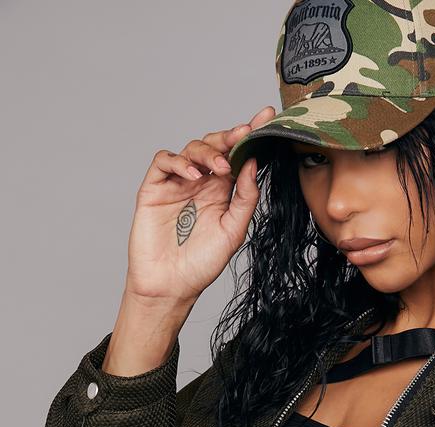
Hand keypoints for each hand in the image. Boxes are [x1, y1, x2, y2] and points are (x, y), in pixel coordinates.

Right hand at [123, 106, 277, 307]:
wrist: (171, 286)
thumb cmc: (202, 264)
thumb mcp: (234, 231)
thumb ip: (245, 198)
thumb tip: (253, 163)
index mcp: (223, 191)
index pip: (237, 156)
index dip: (250, 135)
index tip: (266, 116)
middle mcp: (202, 183)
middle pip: (215, 145)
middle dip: (230, 136)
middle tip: (243, 134)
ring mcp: (177, 183)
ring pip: (192, 148)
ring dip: (207, 152)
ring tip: (218, 168)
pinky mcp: (155, 187)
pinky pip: (165, 161)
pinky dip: (179, 162)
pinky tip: (193, 176)